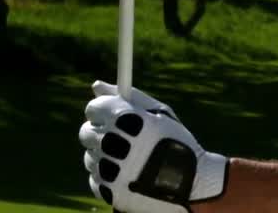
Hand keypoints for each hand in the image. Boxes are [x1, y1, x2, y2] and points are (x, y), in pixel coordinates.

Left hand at [79, 81, 228, 212]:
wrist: (192, 184)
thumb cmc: (177, 142)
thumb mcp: (160, 113)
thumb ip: (128, 98)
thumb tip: (97, 86)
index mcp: (126, 119)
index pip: (94, 108)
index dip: (102, 110)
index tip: (110, 115)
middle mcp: (113, 143)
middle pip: (86, 133)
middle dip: (99, 133)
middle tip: (117, 137)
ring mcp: (109, 170)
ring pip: (90, 157)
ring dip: (104, 156)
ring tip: (130, 159)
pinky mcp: (108, 192)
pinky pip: (96, 180)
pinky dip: (107, 177)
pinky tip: (128, 175)